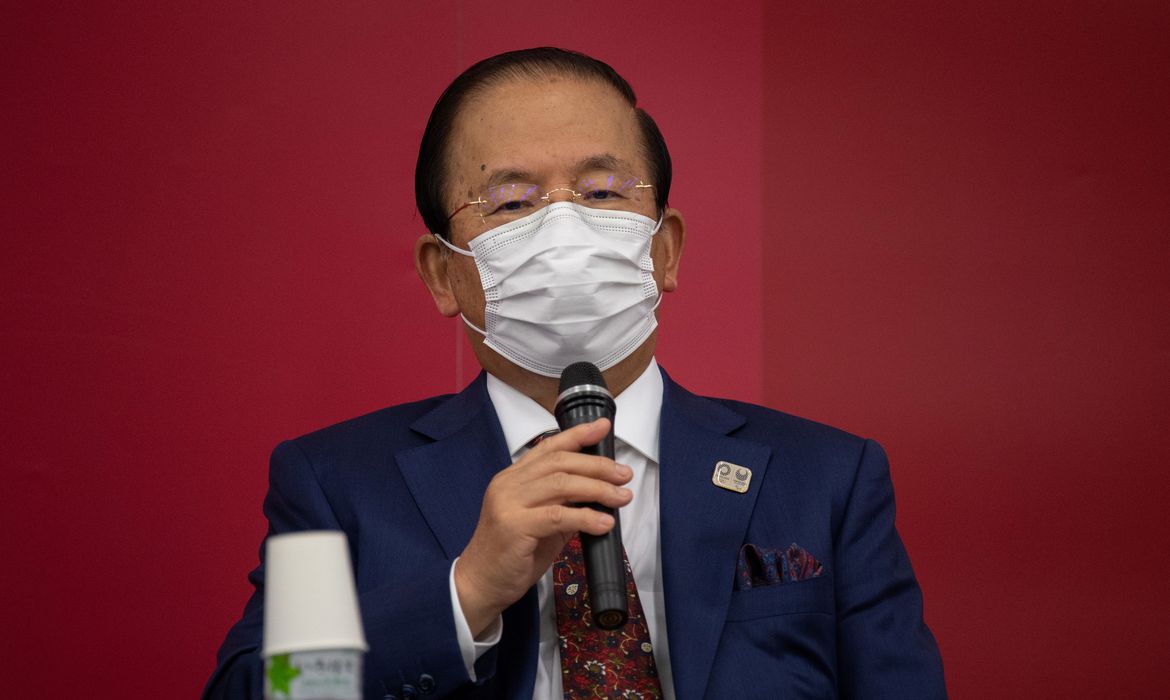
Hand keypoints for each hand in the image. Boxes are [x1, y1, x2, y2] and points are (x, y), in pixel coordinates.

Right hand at [454, 418, 632, 636]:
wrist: (480, 584)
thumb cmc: (512, 554)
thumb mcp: (538, 521)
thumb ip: (561, 504)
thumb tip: (600, 493)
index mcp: (512, 477)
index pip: (548, 447)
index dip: (577, 435)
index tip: (603, 427)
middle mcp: (508, 484)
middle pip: (559, 462)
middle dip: (597, 465)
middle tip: (624, 474)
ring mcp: (508, 503)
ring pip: (561, 484)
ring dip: (597, 488)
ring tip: (622, 497)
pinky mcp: (513, 526)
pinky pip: (557, 516)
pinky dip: (586, 517)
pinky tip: (604, 523)